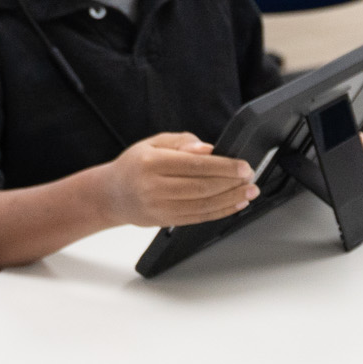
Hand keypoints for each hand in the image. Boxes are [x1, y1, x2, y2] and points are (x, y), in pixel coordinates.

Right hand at [103, 133, 256, 228]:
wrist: (112, 195)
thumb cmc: (136, 165)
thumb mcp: (154, 143)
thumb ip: (183, 142)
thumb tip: (208, 149)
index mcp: (151, 163)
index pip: (195, 165)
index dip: (224, 167)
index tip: (243, 166)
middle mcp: (154, 187)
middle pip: (202, 187)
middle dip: (232, 183)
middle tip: (250, 178)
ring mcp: (159, 207)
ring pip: (203, 205)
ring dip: (231, 199)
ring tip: (249, 192)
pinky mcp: (165, 221)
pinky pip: (199, 218)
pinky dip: (221, 212)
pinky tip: (236, 204)